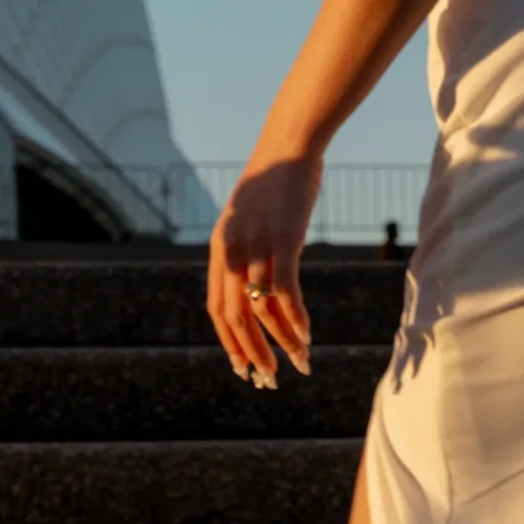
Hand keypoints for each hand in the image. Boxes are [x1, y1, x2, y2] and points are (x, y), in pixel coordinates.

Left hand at [206, 147, 320, 385]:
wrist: (287, 146)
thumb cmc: (274, 182)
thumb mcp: (249, 219)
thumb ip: (246, 250)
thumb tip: (257, 281)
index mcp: (220, 250)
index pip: (216, 308)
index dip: (228, 341)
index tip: (242, 367)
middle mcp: (232, 252)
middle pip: (235, 316)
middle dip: (252, 352)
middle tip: (268, 378)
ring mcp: (257, 246)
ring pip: (262, 308)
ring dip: (282, 340)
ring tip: (300, 361)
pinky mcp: (283, 240)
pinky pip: (285, 291)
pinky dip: (295, 318)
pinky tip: (307, 335)